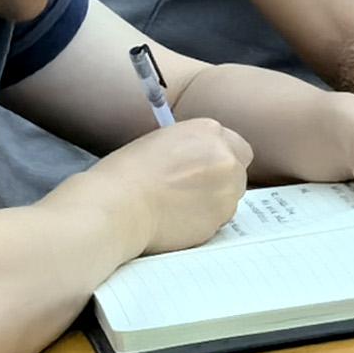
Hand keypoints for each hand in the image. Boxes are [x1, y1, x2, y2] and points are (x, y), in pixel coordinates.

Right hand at [94, 118, 253, 252]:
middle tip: (192, 191)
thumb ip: (191, 147)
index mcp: (209, 132)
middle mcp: (225, 157)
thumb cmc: (125, 174)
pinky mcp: (220, 218)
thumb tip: (200, 159)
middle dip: (220, 180)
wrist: (116, 207)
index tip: (207, 169)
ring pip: (230, 196)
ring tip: (178, 207)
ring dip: (213, 201)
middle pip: (237, 170)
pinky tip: (177, 220)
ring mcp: (227, 189)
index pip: (235, 145)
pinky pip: (219, 220)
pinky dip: (204, 221)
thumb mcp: (161, 142)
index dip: (220, 158)